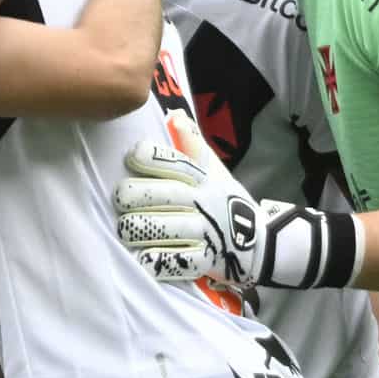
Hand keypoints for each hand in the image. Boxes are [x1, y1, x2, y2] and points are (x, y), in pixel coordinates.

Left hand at [113, 120, 268, 290]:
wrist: (258, 242)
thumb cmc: (222, 201)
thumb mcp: (213, 170)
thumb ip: (192, 145)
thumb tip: (175, 115)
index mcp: (203, 178)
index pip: (179, 163)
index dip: (155, 158)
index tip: (133, 156)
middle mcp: (205, 203)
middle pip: (171, 194)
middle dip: (142, 194)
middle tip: (119, 197)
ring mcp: (207, 232)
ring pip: (172, 228)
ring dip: (145, 228)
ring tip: (124, 228)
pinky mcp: (207, 261)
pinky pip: (182, 262)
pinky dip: (161, 261)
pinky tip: (143, 259)